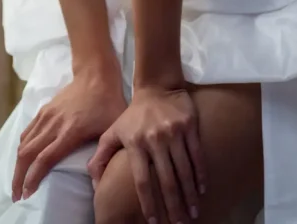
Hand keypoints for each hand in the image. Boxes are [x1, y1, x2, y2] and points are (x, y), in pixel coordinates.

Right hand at [12, 66, 126, 201]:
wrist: (96, 75)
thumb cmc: (108, 104)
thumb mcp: (110, 129)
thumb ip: (103, 155)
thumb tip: (96, 182)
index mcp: (69, 132)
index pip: (44, 159)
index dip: (33, 178)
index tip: (27, 194)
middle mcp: (53, 124)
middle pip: (27, 153)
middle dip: (19, 177)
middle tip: (17, 195)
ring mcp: (46, 116)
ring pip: (24, 142)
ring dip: (18, 164)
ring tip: (18, 180)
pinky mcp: (44, 110)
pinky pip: (27, 131)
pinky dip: (22, 147)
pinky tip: (23, 157)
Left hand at [87, 85, 205, 222]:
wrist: (157, 86)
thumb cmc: (133, 115)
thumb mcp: (113, 131)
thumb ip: (101, 157)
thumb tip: (94, 184)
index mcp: (135, 143)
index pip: (142, 180)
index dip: (148, 203)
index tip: (153, 222)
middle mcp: (154, 139)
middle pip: (166, 180)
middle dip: (173, 206)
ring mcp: (173, 132)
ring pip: (184, 170)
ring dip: (189, 195)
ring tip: (192, 213)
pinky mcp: (188, 126)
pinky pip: (196, 154)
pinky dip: (200, 174)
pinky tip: (202, 189)